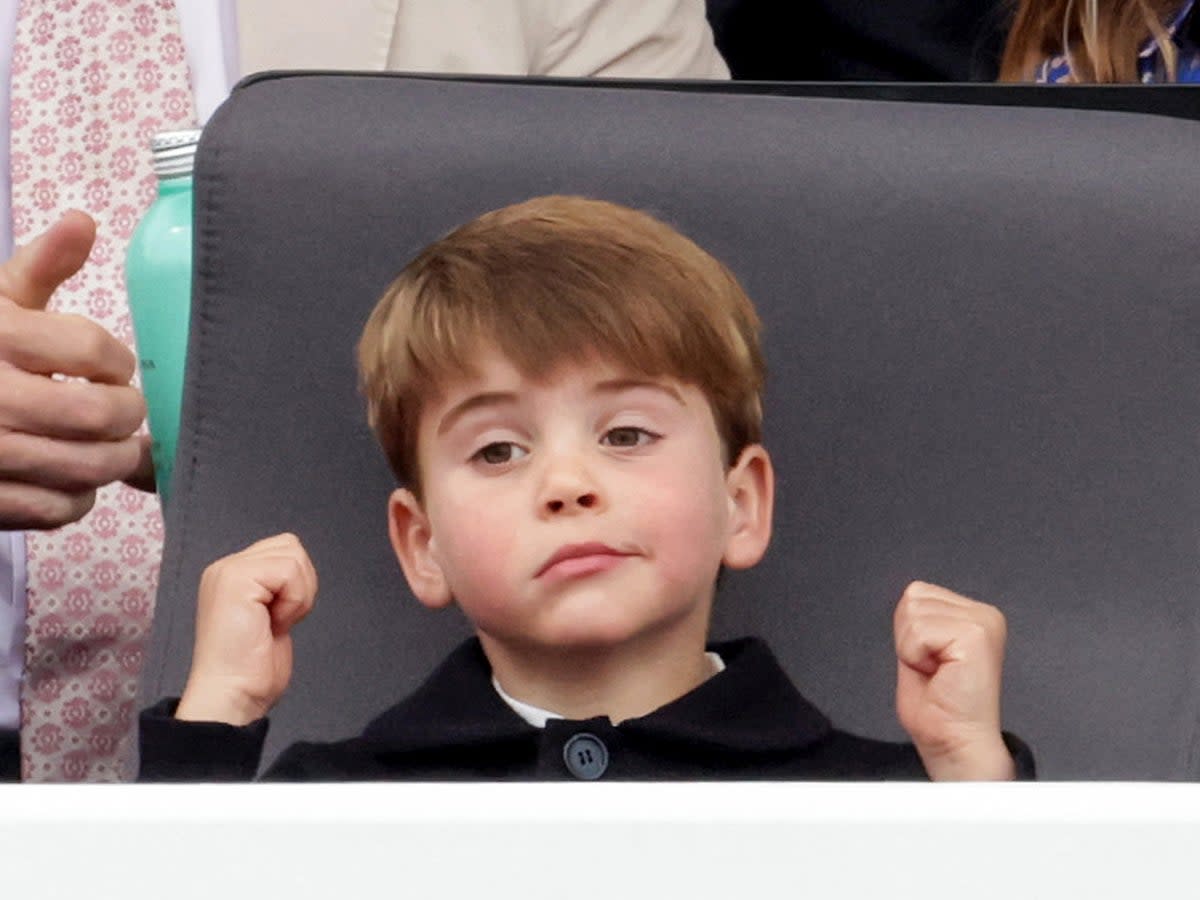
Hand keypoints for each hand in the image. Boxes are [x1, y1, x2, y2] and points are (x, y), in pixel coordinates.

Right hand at [0, 210, 154, 528]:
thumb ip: (41, 265)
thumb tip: (84, 221)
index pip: (91, 351)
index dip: (117, 361)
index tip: (115, 366)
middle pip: (96, 413)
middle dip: (128, 412)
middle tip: (128, 409)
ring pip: (85, 466)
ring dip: (114, 458)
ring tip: (115, 444)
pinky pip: (58, 509)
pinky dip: (79, 497)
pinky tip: (73, 476)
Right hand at [176, 533, 317, 725]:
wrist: (232, 694)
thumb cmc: (249, 668)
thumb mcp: (269, 615)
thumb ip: (277, 587)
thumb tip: (300, 572)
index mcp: (232, 575)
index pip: (283, 550)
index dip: (296, 585)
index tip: (277, 618)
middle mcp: (225, 568)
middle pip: (290, 546)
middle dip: (300, 585)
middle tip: (278, 620)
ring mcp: (228, 571)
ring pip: (292, 556)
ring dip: (297, 595)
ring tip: (274, 622)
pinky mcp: (236, 579)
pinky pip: (289, 571)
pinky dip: (293, 602)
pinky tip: (273, 624)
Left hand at [893, 581, 1014, 780]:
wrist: (954, 743)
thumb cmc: (940, 709)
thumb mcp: (921, 648)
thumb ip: (919, 618)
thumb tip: (910, 595)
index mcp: (974, 615)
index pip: (917, 593)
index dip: (909, 633)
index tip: (931, 663)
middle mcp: (984, 614)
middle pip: (912, 598)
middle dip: (910, 638)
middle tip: (934, 670)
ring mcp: (983, 622)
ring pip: (913, 613)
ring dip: (913, 649)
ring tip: (938, 674)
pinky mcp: (976, 634)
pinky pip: (919, 632)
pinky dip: (917, 656)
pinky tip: (941, 675)